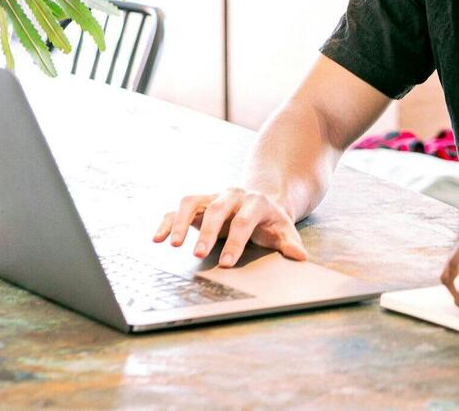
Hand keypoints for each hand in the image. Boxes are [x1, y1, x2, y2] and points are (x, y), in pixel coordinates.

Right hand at [152, 188, 308, 266]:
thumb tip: (301, 257)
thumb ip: (290, 244)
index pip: (244, 221)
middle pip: (217, 210)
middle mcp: (232, 195)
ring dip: (182, 223)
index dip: (235, 242)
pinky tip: (157, 238)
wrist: (260, 202)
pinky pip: (178, 209)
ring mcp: (213, 197)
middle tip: (198, 255)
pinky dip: (168, 222)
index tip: (226, 263)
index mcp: (256, 202)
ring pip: (193, 202)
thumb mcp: (284, 230)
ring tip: (173, 245)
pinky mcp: (198, 203)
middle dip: (208, 232)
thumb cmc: (271, 221)